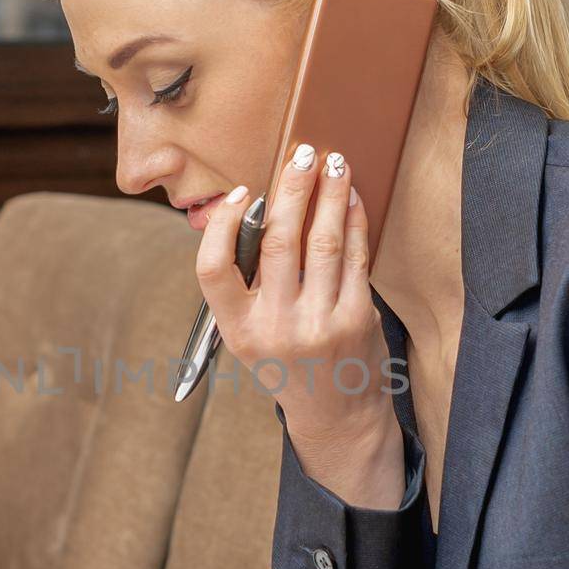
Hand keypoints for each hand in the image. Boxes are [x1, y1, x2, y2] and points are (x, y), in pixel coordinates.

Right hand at [195, 146, 398, 450]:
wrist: (336, 414)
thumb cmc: (288, 363)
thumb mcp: (251, 336)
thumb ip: (248, 284)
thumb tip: (255, 210)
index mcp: (238, 331)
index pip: (212, 270)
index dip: (221, 225)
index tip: (240, 193)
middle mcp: (275, 328)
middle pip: (276, 240)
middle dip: (291, 188)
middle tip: (301, 153)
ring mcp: (319, 324)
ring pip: (321, 241)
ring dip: (329, 194)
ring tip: (333, 163)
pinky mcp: (356, 318)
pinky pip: (354, 257)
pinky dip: (354, 221)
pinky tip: (353, 199)